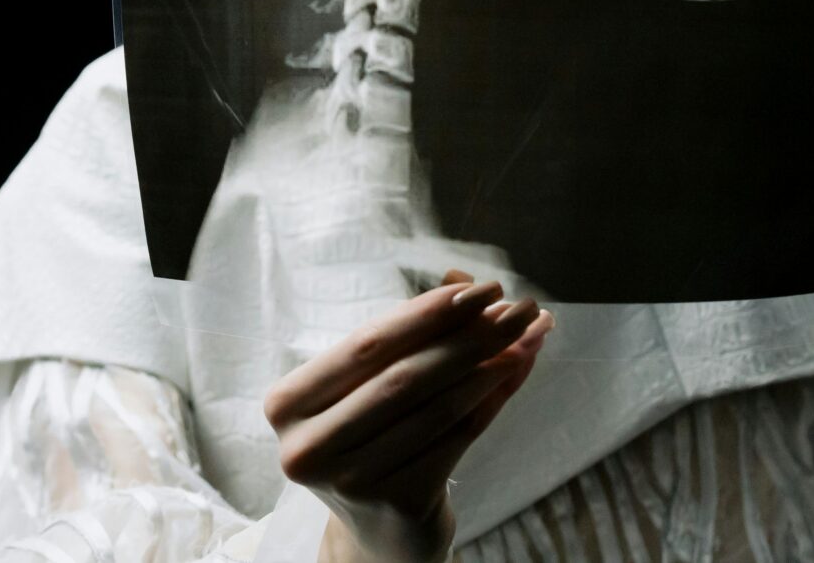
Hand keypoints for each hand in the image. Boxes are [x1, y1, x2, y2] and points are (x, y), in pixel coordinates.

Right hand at [264, 271, 554, 562]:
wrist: (381, 532)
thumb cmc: (373, 438)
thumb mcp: (375, 384)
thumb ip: (414, 336)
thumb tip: (465, 281)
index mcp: (288, 404)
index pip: (366, 345)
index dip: (425, 313)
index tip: (478, 288)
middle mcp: (309, 446)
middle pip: (403, 375)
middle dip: (467, 334)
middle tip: (517, 306)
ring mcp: (352, 482)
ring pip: (435, 407)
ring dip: (489, 365)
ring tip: (525, 334)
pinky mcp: (398, 504)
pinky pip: (456, 439)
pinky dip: (490, 401)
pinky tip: (514, 373)